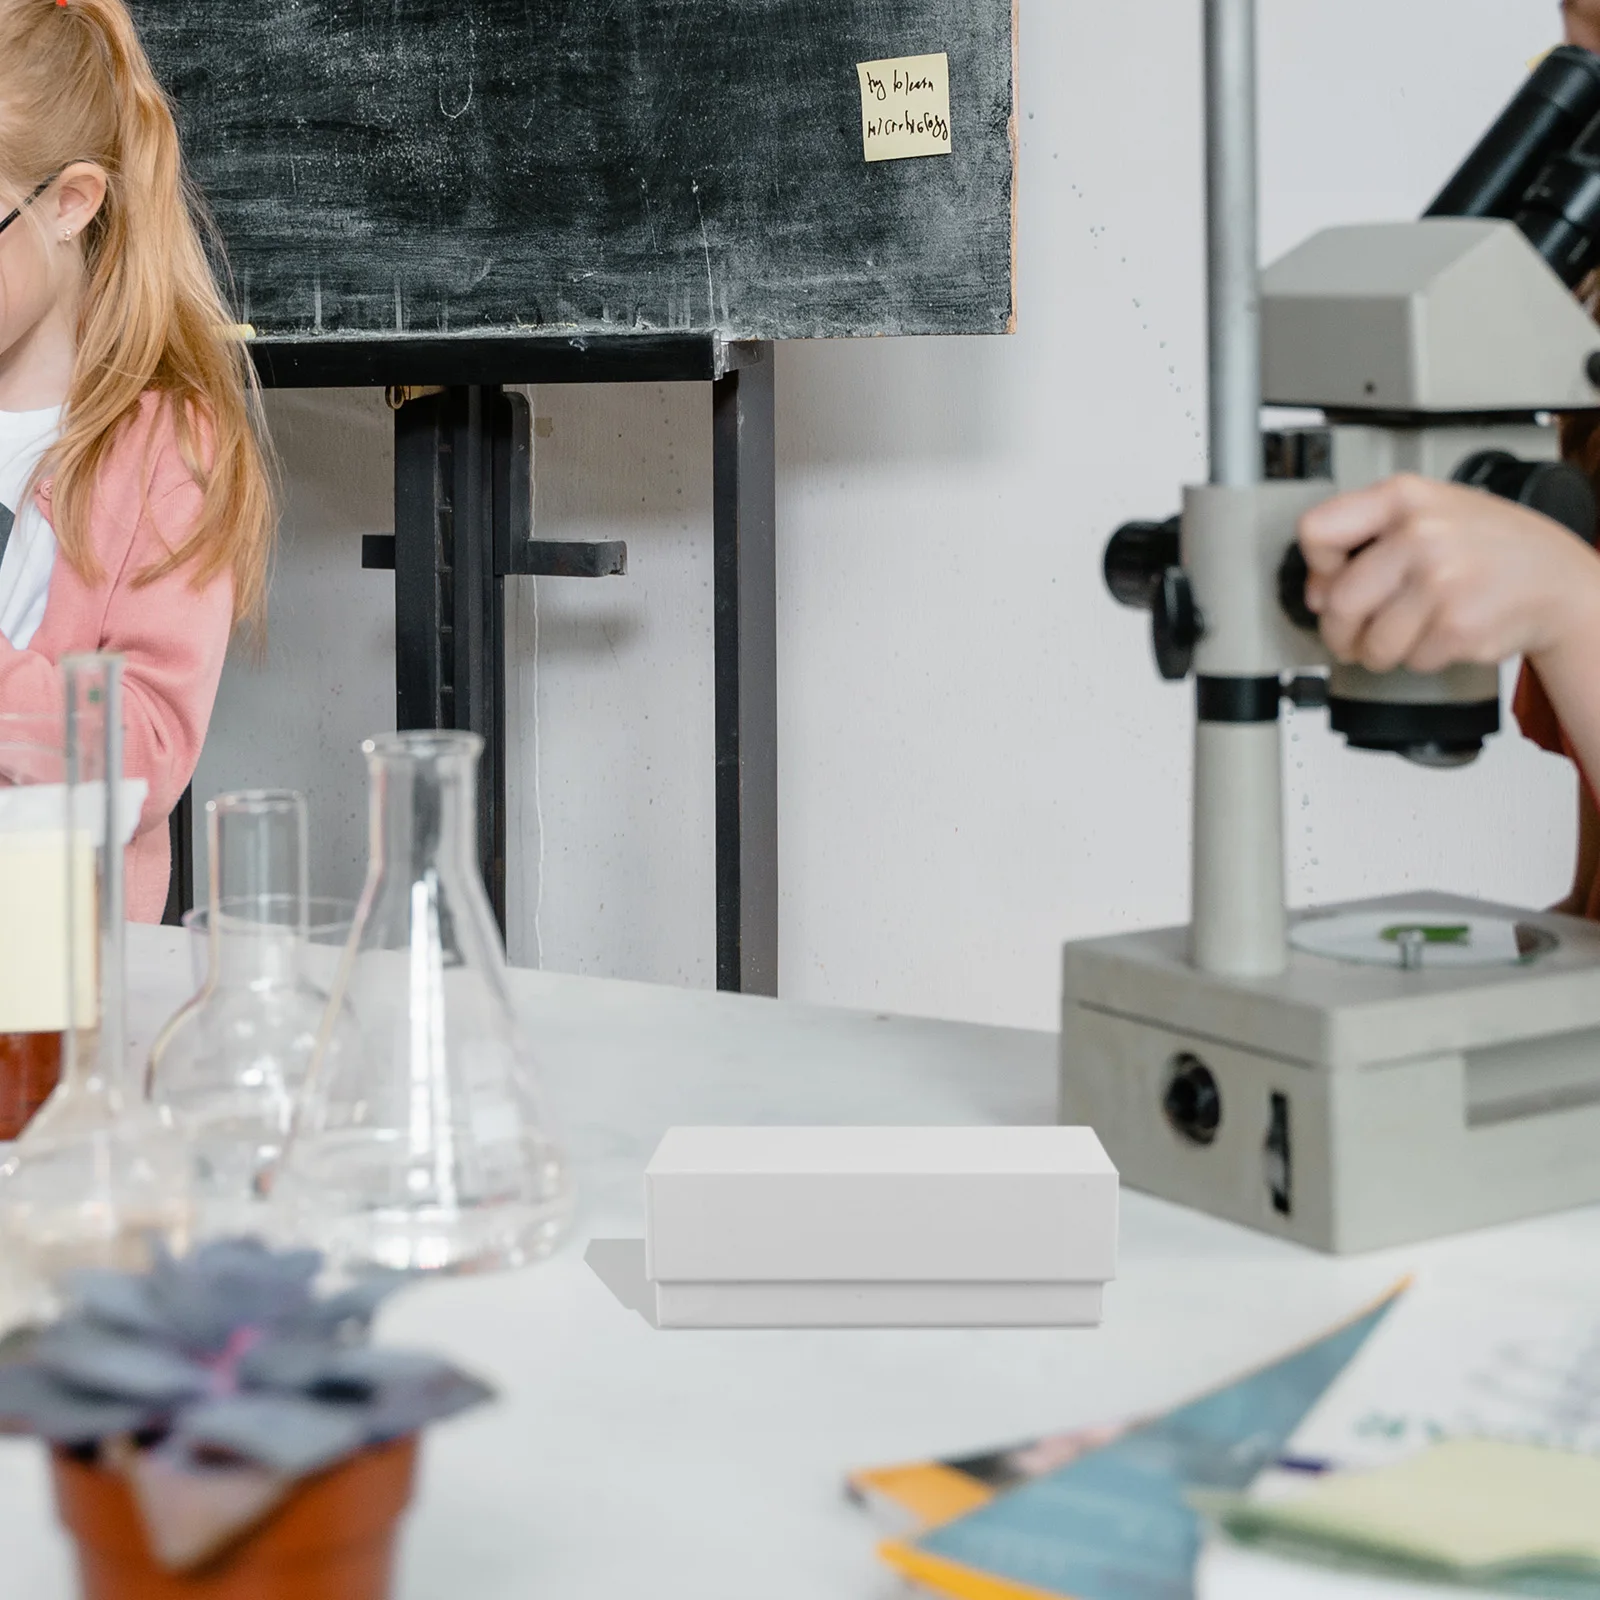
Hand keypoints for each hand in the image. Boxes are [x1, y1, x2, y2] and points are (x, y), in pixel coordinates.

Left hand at [1297, 474, 1599, 674]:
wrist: (1558, 582)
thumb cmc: (1488, 547)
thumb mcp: (1429, 514)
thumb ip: (1365, 541)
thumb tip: (1317, 594)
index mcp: (1404, 497)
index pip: (1316, 530)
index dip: (1317, 567)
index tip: (1330, 580)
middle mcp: (1421, 534)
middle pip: (1338, 603)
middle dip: (1343, 631)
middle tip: (1356, 634)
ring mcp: (1441, 580)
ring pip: (1371, 642)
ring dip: (1382, 651)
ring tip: (1409, 631)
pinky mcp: (1457, 626)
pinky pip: (1410, 660)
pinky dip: (1422, 657)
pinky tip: (1444, 632)